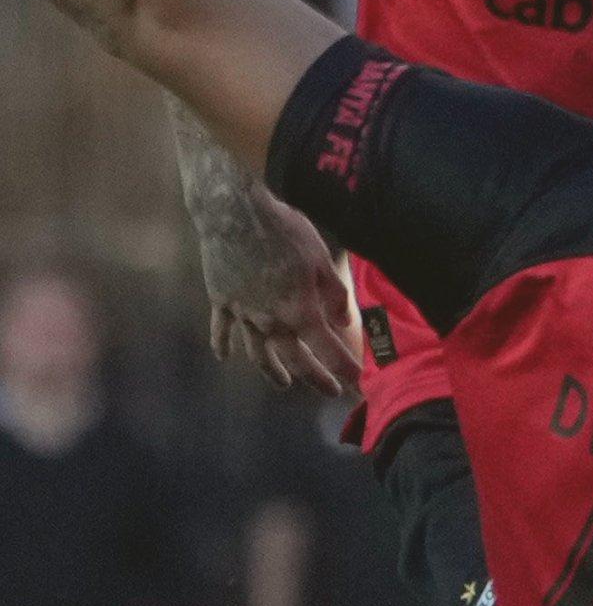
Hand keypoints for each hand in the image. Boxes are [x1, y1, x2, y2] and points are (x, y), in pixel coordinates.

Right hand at [201, 192, 361, 394]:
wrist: (233, 213)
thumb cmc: (284, 232)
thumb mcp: (322, 260)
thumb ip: (335, 295)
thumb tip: (343, 321)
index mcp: (300, 309)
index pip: (327, 348)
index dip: (343, 366)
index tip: (357, 381)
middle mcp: (270, 318)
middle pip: (294, 357)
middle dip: (315, 376)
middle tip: (330, 391)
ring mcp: (242, 311)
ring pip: (258, 351)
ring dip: (272, 370)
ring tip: (283, 384)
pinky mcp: (221, 299)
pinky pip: (222, 329)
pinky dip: (223, 344)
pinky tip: (224, 357)